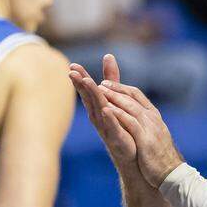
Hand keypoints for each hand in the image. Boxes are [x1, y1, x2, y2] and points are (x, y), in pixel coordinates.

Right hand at [69, 55, 136, 170]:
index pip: (88, 89)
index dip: (81, 78)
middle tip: (72, 72)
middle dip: (81, 84)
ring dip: (92, 96)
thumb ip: (111, 78)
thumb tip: (108, 55)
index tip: (73, 66)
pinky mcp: (117, 137)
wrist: (133, 151)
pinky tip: (106, 109)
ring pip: (98, 109)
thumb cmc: (120, 122)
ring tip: (87, 83)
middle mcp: (99, 115)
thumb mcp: (115, 95)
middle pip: (89, 97)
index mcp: (98, 104)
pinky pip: (113, 126)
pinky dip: (109, 117)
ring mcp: (106, 126)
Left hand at [92, 78, 184, 188]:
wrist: (172, 174)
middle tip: (100, 82)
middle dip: (115, 88)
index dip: (121, 88)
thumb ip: (146, 124)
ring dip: (115, 97)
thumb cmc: (162, 158)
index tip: (108, 83)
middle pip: (132, 97)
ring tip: (100, 90)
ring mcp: (150, 128)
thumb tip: (138, 118)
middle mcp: (152, 119)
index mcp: (154, 117)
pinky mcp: (146, 139)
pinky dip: (118, 114)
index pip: (137, 95)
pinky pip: (130, 123)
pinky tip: (106, 109)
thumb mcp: (154, 136)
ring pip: (130, 106)